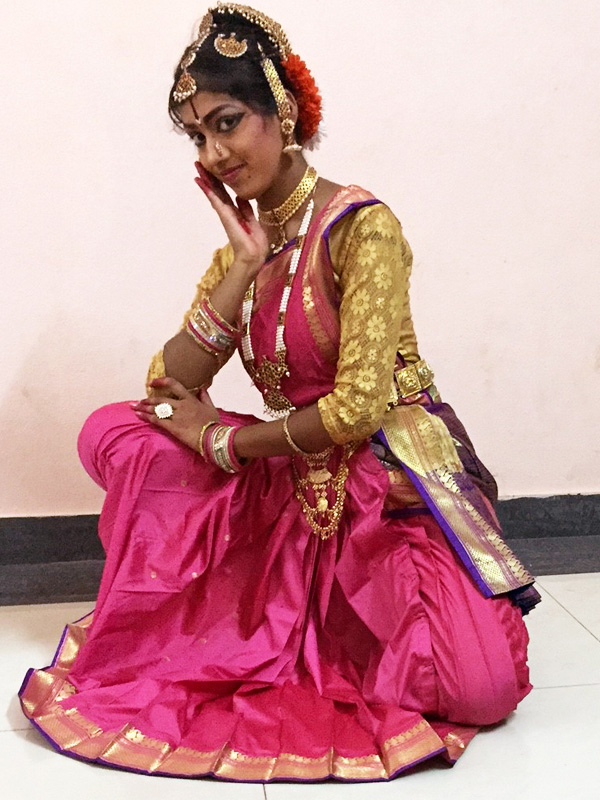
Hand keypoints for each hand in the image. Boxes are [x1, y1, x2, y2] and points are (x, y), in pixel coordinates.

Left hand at [133, 377, 218, 450]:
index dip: (161, 382)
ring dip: (144, 408)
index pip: (174, 385)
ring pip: (156, 409)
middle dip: (147, 400)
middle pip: (160, 399)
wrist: (213, 437)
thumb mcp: (211, 407)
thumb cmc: (213, 423)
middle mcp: (181, 405)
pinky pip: (157, 420)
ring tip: (134, 407)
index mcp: (190, 399)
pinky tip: (139, 415)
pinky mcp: (173, 427)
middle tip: (138, 401)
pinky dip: (147, 417)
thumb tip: (202, 388)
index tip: (151, 383)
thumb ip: (205, 397)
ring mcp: (176, 416)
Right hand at [194, 162, 268, 278]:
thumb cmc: (255, 243)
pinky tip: (203, 183)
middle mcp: (228, 212)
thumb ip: (246, 209)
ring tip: (197, 169)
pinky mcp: (226, 218)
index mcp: (236, 213)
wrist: (254, 256)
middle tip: (198, 164)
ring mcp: (225, 215)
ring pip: (214, 194)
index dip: (218, 182)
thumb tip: (241, 196)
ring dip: (206, 181)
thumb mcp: (252, 221)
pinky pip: (217, 202)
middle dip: (208, 178)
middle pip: (217, 191)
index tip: (211, 170)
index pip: (225, 194)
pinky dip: (210, 192)